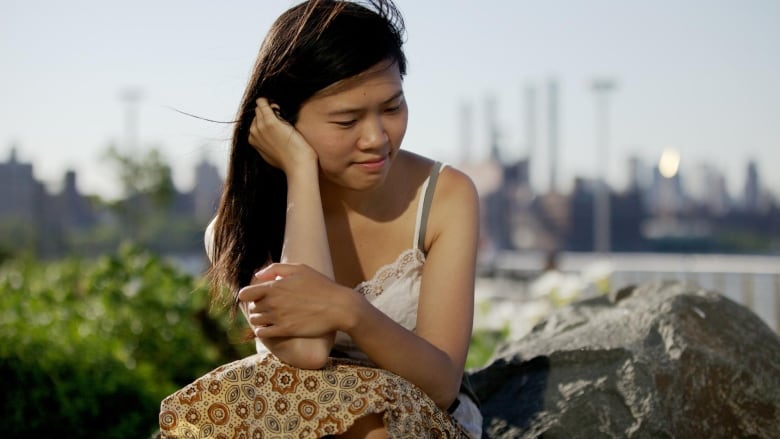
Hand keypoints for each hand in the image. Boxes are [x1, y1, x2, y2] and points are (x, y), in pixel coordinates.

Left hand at [238, 263, 354, 338]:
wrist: (339, 307)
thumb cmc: (321, 286)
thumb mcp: (300, 269)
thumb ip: (275, 269)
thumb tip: (258, 276)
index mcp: (274, 286)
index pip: (244, 293)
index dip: (248, 294)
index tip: (256, 296)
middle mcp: (273, 302)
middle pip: (251, 307)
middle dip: (258, 306)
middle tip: (271, 306)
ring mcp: (278, 318)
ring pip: (255, 321)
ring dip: (260, 319)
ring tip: (272, 316)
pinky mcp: (285, 331)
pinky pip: (262, 333)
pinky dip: (263, 331)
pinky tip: (272, 327)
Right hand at [248, 98, 317, 173]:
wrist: (297, 165)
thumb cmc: (289, 160)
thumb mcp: (272, 153)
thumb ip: (266, 144)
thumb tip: (270, 137)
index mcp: (252, 140)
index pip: (255, 121)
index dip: (265, 118)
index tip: (276, 118)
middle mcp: (254, 132)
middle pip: (257, 113)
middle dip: (267, 111)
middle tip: (280, 113)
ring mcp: (261, 126)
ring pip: (260, 107)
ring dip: (269, 106)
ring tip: (281, 111)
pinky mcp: (270, 121)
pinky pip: (264, 103)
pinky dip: (270, 102)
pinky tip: (278, 107)